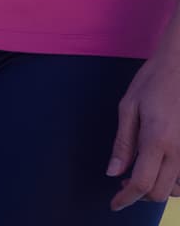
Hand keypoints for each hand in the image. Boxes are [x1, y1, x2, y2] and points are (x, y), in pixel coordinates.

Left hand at [110, 40, 179, 209]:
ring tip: (140, 172)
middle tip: (123, 181)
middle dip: (139, 194)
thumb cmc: (152, 82)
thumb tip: (113, 172)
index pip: (142, 183)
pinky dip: (173, 181)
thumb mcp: (128, 107)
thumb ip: (123, 143)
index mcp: (158, 141)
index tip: (113, 204)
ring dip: (157, 188)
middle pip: (159, 192)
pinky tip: (159, 167)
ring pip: (176, 188)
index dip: (126, 198)